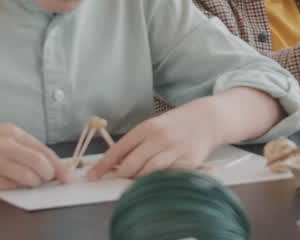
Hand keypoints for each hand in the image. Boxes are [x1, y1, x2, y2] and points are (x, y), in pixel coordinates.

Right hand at [0, 124, 73, 189]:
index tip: (69, 176)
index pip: (44, 150)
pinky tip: (3, 180)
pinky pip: (9, 186)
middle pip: (40, 163)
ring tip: (22, 179)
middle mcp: (5, 144)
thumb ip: (24, 149)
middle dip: (47, 176)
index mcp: (13, 133)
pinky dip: (12, 186)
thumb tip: (50, 165)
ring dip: (30, 183)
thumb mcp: (2, 139)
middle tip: (44, 180)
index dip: (59, 165)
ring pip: (28, 177)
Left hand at [88, 101, 218, 180]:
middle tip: (118, 179)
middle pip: (132, 164)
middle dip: (121, 175)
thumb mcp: (153, 126)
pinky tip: (155, 179)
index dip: (103, 165)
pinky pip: (167, 177)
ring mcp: (175, 150)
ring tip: (136, 179)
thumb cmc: (174, 124)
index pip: (119, 149)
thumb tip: (113, 165)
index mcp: (148, 127)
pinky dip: (158, 181)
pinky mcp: (189, 161)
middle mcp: (160, 138)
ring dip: (138, 180)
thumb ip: (135, 143)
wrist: (207, 119)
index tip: (92, 176)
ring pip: (148, 173)